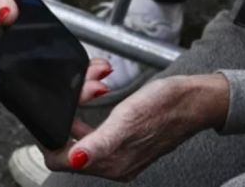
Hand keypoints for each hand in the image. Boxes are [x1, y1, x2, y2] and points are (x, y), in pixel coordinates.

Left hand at [42, 73, 229, 179]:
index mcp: (110, 163)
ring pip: (79, 124)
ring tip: (96, 82)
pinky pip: (94, 118)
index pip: (59, 160)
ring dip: (82, 99)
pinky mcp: (122, 136)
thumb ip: (99, 143)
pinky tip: (99, 85)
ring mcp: (116, 149)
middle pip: (68, 139)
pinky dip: (92, 100)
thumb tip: (76, 160)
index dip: (50, 138)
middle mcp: (112, 161)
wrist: (194, 99)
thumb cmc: (166, 106)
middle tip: (84, 89)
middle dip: (70, 110)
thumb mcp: (127, 120)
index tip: (53, 112)